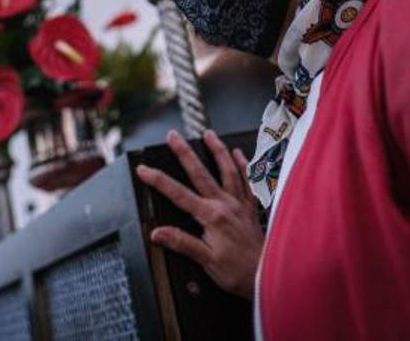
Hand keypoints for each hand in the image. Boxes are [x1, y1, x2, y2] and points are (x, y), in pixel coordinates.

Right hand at [136, 130, 264, 299]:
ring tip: (208, 133)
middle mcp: (226, 205)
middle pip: (201, 173)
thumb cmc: (237, 273)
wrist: (267, 277)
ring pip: (228, 170)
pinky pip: (248, 181)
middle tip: (172, 135)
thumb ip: (182, 243)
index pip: (178, 194)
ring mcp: (240, 204)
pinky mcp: (251, 208)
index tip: (143, 169)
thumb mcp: (205, 261)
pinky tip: (239, 153)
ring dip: (218, 150)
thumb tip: (156, 233)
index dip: (158, 180)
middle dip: (184, 152)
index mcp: (211, 217)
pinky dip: (244, 165)